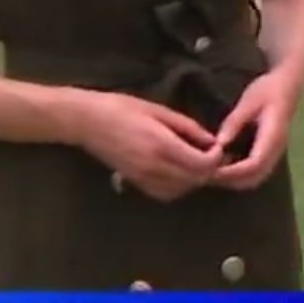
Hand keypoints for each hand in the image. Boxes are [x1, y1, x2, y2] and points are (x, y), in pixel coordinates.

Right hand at [64, 88, 222, 201]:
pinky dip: (178, 187)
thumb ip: (187, 127)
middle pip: (195, 180)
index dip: (216, 158)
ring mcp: (144, 178)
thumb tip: (211, 140)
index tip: (216, 146)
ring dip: (194, 179)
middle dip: (208, 170)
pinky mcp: (135, 183)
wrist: (86, 121)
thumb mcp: (159, 110)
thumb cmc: (121, 108)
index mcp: (162, 145)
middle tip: (211, 155)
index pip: (201, 165)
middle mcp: (154, 167)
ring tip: (195, 162)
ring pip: (182, 190)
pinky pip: (165, 193)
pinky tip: (177, 172)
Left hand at [209, 70, 299, 189]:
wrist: (287, 85)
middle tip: (207, 173)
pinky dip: (240, 174)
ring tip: (213, 171)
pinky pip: (256, 171)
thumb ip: (234, 122)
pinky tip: (224, 164)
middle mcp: (276, 150)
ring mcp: (275, 153)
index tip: (212, 169)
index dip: (232, 171)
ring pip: (256, 178)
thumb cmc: (268, 90)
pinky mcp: (270, 152)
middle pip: (255, 177)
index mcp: (272, 137)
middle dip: (231, 180)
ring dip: (235, 180)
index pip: (254, 164)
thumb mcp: (248, 101)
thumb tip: (219, 144)